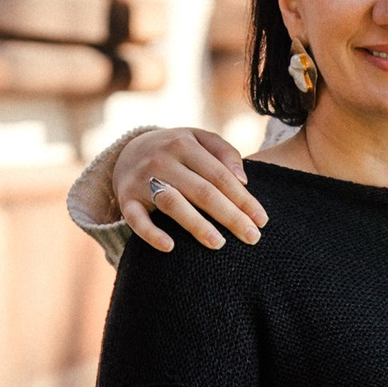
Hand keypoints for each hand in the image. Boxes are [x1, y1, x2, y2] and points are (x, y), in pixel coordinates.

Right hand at [107, 126, 267, 253]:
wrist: (127, 150)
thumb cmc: (175, 150)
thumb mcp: (198, 139)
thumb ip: (224, 152)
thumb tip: (243, 180)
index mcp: (185, 144)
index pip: (220, 175)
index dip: (243, 199)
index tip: (262, 220)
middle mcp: (162, 159)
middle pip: (202, 191)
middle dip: (230, 216)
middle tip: (252, 238)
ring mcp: (142, 179)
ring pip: (172, 204)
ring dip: (196, 225)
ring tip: (219, 244)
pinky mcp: (126, 198)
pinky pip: (136, 219)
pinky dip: (150, 233)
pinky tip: (170, 247)